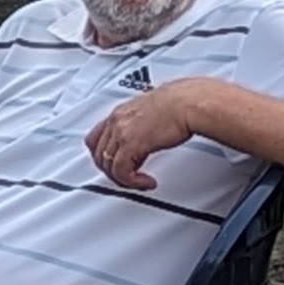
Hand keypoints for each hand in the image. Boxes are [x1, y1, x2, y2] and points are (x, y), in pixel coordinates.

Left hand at [87, 80, 207, 190]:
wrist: (188, 103)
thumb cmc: (180, 104)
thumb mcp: (151, 112)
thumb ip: (140, 125)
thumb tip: (144, 138)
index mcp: (120, 113)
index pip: (95, 138)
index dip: (102, 155)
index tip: (114, 163)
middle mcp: (116, 121)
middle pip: (99, 155)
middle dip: (112, 170)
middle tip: (129, 176)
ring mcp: (121, 132)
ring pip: (108, 166)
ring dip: (123, 179)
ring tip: (139, 181)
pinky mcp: (131, 144)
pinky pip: (121, 172)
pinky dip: (131, 182)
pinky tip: (146, 181)